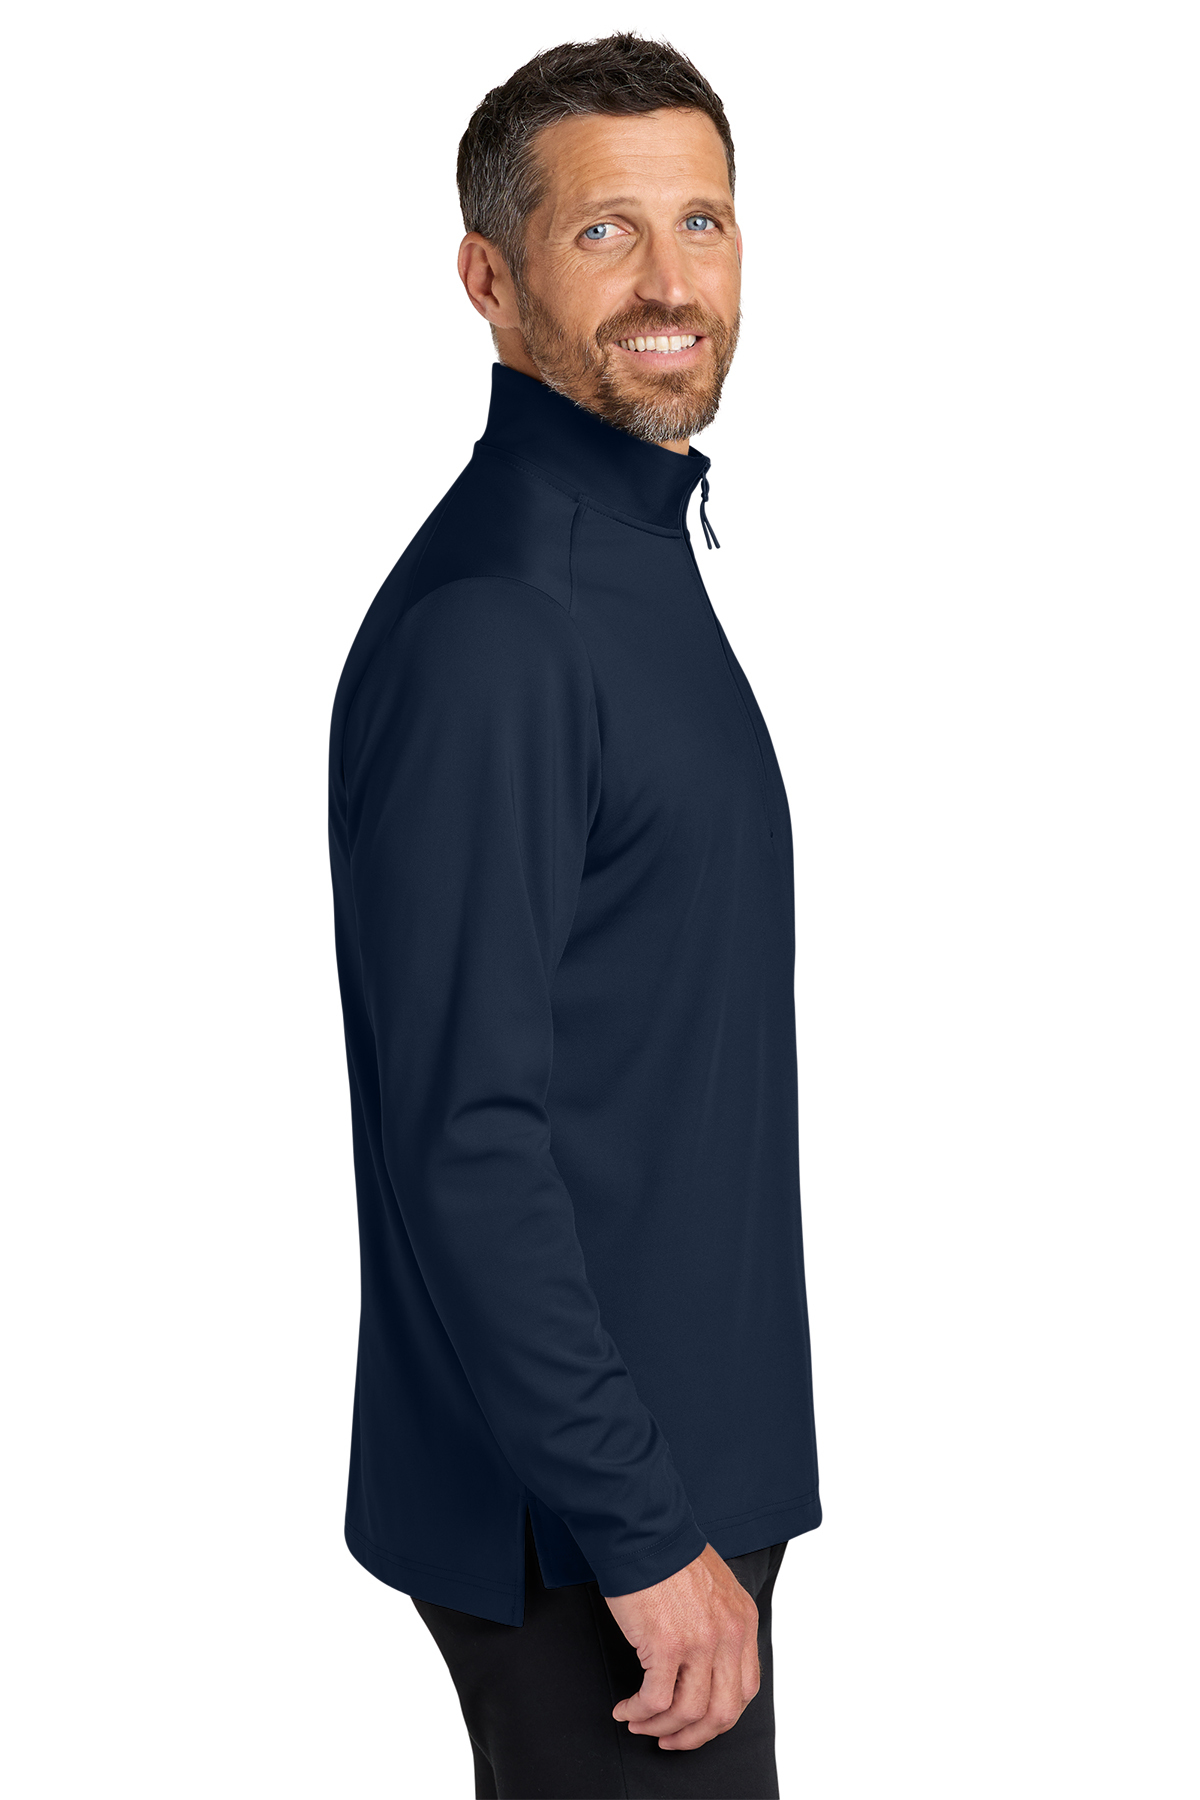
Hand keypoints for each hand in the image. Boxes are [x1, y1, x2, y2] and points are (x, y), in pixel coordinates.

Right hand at [605, 1543, 759, 1750]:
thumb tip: (704, 1665)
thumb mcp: (715, 1588)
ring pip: (689, 1712)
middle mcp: (728, 1635)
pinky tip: (625, 1709)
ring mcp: (699, 1642)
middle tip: (669, 1739)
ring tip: (639, 1723)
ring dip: (661, 1727)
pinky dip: (638, 1711)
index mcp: (743, 1621)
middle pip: (723, 1712)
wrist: (643, 1532)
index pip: (746, 1689)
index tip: (697, 1723)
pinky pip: (655, 1700)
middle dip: (694, 1735)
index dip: (720, 1716)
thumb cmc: (669, 1555)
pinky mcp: (666, 1644)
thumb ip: (719, 1624)